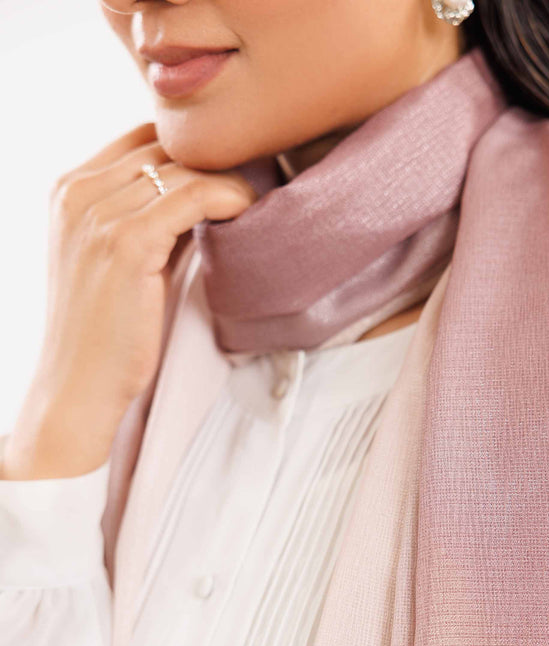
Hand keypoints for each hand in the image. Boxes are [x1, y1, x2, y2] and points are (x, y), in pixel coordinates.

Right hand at [3, 121, 254, 478]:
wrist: (79, 389)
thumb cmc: (106, 335)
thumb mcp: (119, 261)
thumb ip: (150, 221)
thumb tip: (208, 194)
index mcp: (68, 190)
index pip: (141, 137)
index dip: (192, 148)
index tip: (236, 164)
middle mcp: (76, 192)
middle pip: (163, 144)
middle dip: (216, 156)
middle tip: (263, 172)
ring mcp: (96, 214)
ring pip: (182, 167)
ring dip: (230, 176)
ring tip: (262, 195)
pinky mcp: (125, 242)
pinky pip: (193, 196)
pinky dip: (229, 197)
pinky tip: (249, 210)